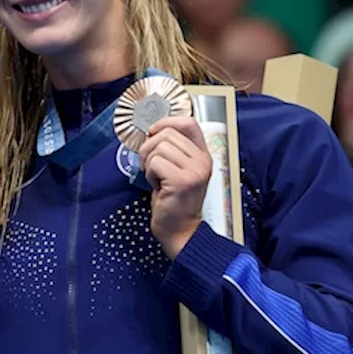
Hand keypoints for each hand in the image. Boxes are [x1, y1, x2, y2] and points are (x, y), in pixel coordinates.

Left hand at [139, 116, 211, 257]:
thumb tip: (152, 130)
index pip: (188, 123)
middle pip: (166, 133)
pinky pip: (154, 163)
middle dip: (150, 148)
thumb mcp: (178, 169)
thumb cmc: (174, 200)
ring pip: (158, 147)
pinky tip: (158, 186)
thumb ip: (173, 149)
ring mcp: (195, 170)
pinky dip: (149, 174)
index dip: (166, 122)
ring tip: (158, 179)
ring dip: (149, 163)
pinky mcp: (183, 180)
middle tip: (153, 168)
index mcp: (203, 154)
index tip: (153, 134)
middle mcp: (203, 160)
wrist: (180, 230)